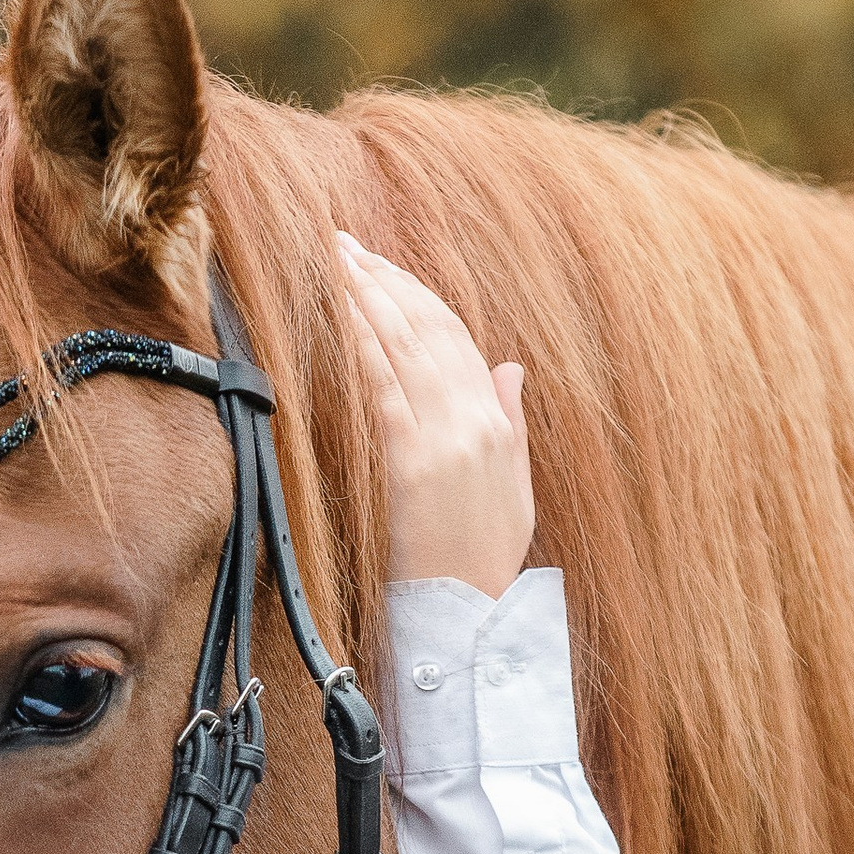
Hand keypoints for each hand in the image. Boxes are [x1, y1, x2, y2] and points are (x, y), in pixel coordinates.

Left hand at [338, 231, 534, 597]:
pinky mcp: (410, 461)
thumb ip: (511, 419)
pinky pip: (385, 387)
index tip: (382, 265)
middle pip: (426, 329)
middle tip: (346, 243)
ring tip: (338, 261)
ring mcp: (442, 438)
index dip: (418, 295)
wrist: (468, 610)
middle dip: (384, 280)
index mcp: (496, 421)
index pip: (455, 338)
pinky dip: (365, 344)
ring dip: (368, 297)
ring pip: (404, 347)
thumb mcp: (515, 482)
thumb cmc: (484, 554)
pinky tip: (344, 313)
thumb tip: (511, 366)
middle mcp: (473, 420)